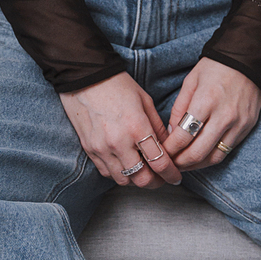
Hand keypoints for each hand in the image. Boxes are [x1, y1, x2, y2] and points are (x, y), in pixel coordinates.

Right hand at [58, 72, 181, 189]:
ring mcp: (102, 148)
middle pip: (142, 179)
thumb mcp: (145, 101)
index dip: (171, 174)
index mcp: (137, 127)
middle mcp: (119, 142)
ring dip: (136, 179)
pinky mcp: (89, 149)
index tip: (176, 177)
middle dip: (155, 182)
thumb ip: (158, 127)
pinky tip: (125, 163)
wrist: (84, 77)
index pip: (159, 163)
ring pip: (123, 180)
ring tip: (143, 170)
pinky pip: (106, 172)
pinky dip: (118, 172)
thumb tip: (168, 147)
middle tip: (161, 178)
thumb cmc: (117, 85)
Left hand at [162, 58, 260, 169]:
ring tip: (183, 164)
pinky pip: (227, 151)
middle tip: (170, 164)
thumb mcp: (191, 81)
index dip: (169, 149)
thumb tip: (172, 133)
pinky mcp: (247, 127)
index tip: (161, 152)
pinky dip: (211, 158)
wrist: (249, 59)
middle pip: (198, 153)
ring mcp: (238, 124)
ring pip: (214, 157)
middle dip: (180, 163)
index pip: (183, 136)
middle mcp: (223, 116)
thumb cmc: (216, 67)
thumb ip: (179, 107)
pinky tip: (201, 157)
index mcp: (206, 101)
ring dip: (196, 165)